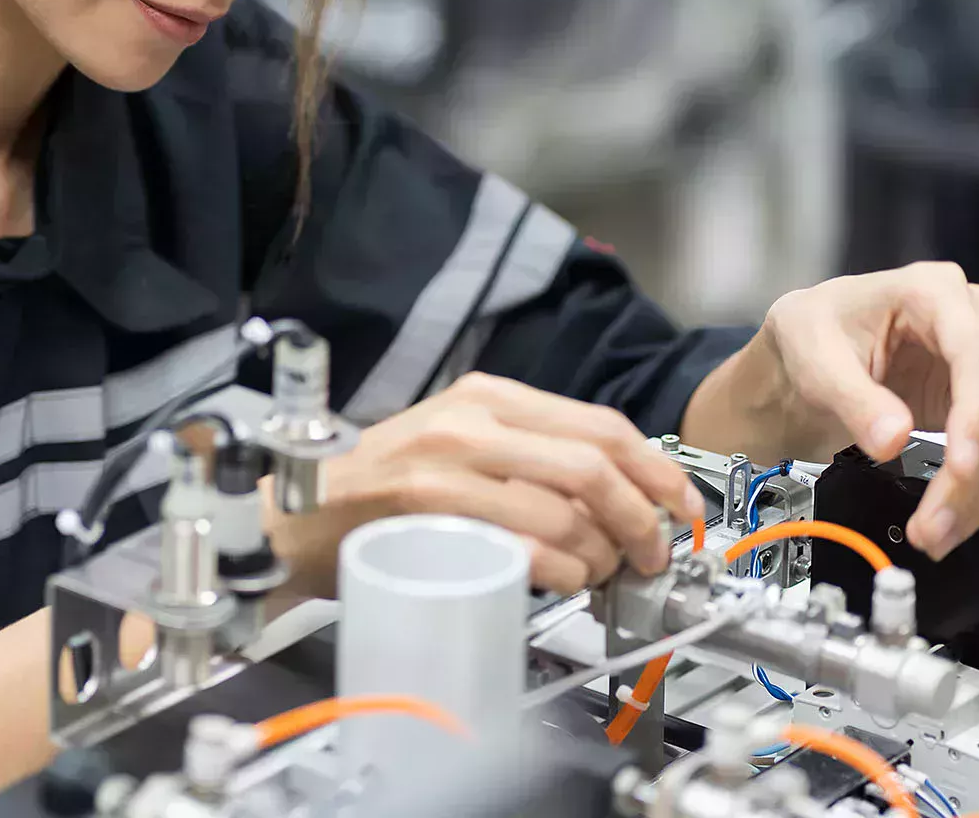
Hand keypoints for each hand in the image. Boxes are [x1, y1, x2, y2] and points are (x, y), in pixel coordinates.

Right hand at [268, 373, 705, 596]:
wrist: (295, 517)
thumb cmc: (381, 493)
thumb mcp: (457, 447)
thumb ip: (525, 457)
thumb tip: (615, 497)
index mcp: (488, 396)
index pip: (600, 423)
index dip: (657, 471)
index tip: (683, 511)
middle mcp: (472, 418)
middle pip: (595, 461)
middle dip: (643, 516)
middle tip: (651, 557)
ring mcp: (447, 461)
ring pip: (567, 504)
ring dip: (604, 552)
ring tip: (601, 577)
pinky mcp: (425, 506)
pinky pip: (522, 541)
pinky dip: (562, 569)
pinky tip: (566, 583)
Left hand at [682, 262, 978, 560]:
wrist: (806, 357)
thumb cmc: (808, 335)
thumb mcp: (813, 356)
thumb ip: (852, 397)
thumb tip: (892, 438)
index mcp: (932, 290)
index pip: (973, 353)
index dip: (974, 413)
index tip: (962, 464)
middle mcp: (972, 319)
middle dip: (969, 472)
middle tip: (936, 521)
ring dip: (974, 492)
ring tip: (935, 532)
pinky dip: (972, 490)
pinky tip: (946, 517)